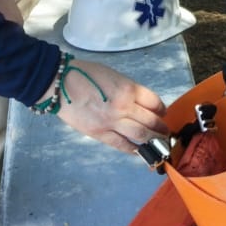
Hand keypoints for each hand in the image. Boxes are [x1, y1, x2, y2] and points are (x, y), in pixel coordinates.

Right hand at [49, 59, 168, 152]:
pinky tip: (139, 151)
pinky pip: (122, 144)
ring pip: (140, 135)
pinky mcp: (100, 133)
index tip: (163, 113)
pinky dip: (133, 149)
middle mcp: (124, 106)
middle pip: (151, 121)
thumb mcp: (114, 76)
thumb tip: (139, 104)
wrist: (60, 83)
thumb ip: (128, 90)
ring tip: (158, 143)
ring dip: (153, 141)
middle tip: (165, 133)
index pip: (154, 102)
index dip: (161, 110)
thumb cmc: (86, 74)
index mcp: (129, 88)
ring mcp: (112, 122)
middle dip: (161, 128)